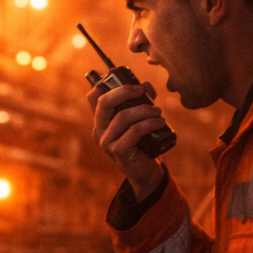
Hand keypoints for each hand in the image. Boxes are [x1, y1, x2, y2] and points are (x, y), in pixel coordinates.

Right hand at [86, 80, 166, 199]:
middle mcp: (99, 130)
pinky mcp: (119, 151)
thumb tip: (146, 84)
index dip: (104, 84)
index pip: (93, 97)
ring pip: (123, 116)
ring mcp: (107, 142)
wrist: (146, 171)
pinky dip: (149, 124)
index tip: (127, 82)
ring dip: (144, 110)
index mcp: (101, 121)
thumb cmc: (143, 143)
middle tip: (142, 90)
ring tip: (158, 111)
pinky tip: (160, 122)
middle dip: (124, 91)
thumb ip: (142, 101)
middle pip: (104, 102)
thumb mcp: (141, 120)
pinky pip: (134, 131)